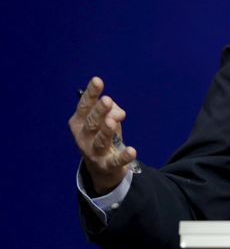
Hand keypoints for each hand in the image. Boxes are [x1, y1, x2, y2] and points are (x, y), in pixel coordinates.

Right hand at [68, 77, 137, 194]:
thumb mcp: (105, 120)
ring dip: (106, 131)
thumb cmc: (102, 135)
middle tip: (107, 100)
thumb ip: (111, 111)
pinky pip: (116, 161)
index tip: (97, 80)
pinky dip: (124, 156)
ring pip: (100, 141)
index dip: (91, 94)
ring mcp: (94, 153)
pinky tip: (131, 150)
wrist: (101, 168)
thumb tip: (117, 114)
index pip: (84, 107)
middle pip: (91, 123)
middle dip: (99, 111)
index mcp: (79, 123)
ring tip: (112, 121)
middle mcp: (83, 138)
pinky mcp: (107, 165)